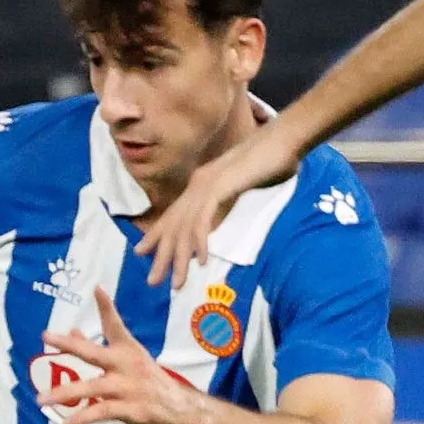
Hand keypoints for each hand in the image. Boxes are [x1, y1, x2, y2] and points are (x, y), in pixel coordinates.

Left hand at [39, 287, 204, 423]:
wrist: (185, 413)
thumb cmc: (153, 385)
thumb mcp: (131, 362)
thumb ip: (100, 348)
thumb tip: (72, 332)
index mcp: (130, 351)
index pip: (116, 325)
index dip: (107, 307)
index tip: (97, 289)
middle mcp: (129, 365)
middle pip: (94, 352)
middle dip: (69, 344)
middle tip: (46, 336)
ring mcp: (131, 388)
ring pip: (92, 387)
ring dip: (65, 393)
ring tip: (42, 399)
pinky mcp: (134, 410)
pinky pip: (102, 412)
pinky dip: (83, 417)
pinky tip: (68, 423)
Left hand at [136, 124, 299, 288]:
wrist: (282, 141)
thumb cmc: (269, 163)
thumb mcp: (242, 186)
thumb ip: (227, 201)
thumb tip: (220, 217)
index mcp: (201, 183)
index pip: (173, 214)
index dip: (156, 235)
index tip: (141, 253)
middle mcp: (198, 184)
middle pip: (173, 226)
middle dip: (162, 256)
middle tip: (152, 281)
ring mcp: (207, 185)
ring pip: (185, 228)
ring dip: (180, 258)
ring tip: (177, 282)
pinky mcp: (219, 187)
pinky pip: (204, 219)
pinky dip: (201, 241)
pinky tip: (201, 260)